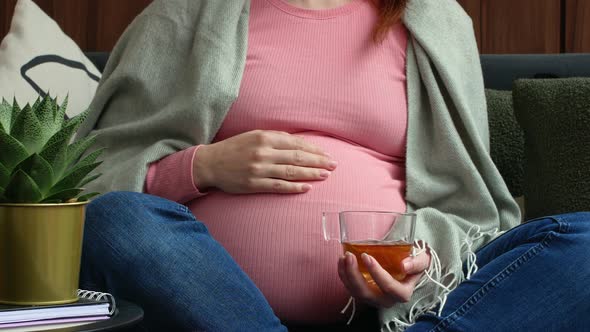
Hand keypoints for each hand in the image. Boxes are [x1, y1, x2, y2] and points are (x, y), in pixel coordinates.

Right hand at [193, 130, 336, 193]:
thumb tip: (299, 144)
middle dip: (318, 161)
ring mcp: (259, 169)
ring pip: (291, 172)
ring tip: (325, 175)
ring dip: (311, 174)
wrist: (210, 163)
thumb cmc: (234, 148)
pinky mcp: (254, 184)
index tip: (327, 153)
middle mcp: (263, 152)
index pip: (296, 143)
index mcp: (264, 137)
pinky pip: (279, 186)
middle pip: (297, 157)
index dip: (314, 149)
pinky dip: (294, 187)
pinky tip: (307, 188)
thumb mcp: (253, 136)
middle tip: (333, 165)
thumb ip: (275, 138)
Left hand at [337, 249, 430, 307]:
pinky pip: (350, 288)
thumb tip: (404, 265)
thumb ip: (417, 262)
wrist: (408, 266)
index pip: (389, 287)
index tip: (366, 256)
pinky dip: (343, 275)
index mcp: (402, 293)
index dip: (376, 273)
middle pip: (367, 294)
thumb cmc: (415, 263)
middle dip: (354, 276)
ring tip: (343, 256)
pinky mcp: (364, 293)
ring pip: (356, 292)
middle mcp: (386, 299)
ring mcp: (373, 297)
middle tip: (349, 256)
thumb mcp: (423, 260)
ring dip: (346, 275)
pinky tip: (341, 261)